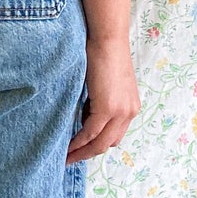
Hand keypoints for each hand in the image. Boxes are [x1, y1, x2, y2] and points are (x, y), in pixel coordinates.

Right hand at [67, 36, 139, 162]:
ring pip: (100, 143)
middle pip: (108, 144)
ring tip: (66, 156)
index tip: (80, 149)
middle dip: (88, 153)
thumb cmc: (102, 53)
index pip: (113, 135)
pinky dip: (78, 141)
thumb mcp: (104, 83)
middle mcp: (129, 112)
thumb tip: (84, 116)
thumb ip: (99, 101)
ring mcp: (121, 112)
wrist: (107, 38)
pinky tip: (67, 146)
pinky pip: (90, 133)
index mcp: (130, 107)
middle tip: (70, 158)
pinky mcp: (107, 108)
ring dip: (82, 151)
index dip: (96, 145)